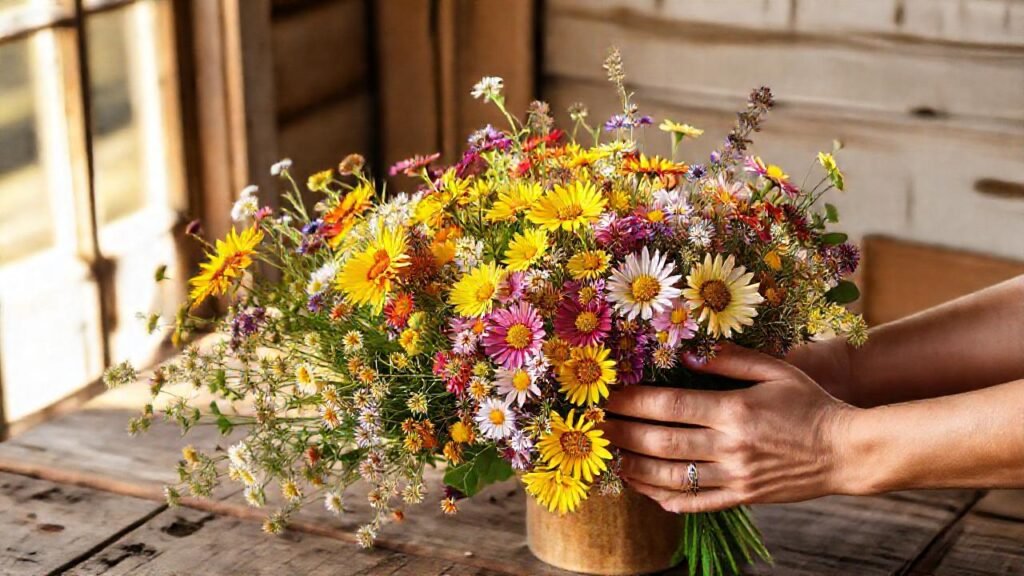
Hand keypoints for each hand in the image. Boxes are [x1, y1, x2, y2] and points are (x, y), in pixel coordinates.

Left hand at [601, 343, 859, 513]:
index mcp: (734, 410)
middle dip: (621, 433)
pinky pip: (694, 503)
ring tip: (611, 456)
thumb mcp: (776, 369)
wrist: (847, 451)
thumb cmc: (811, 404)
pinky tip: (643, 488)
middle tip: (594, 426)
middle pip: (661, 442)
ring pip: (670, 477)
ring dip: (634, 468)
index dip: (632, 401)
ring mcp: (735, 477)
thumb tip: (687, 353)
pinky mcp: (742, 498)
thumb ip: (730, 358)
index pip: (669, 405)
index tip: (607, 395)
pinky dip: (664, 498)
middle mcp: (730, 446)